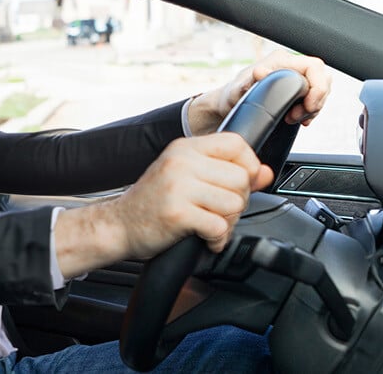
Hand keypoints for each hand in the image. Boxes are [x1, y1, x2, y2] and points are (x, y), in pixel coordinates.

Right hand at [52, 134, 272, 277]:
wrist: (118, 226)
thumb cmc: (153, 202)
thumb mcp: (186, 176)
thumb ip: (225, 172)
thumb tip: (264, 173)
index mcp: (184, 148)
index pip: (236, 143)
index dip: (248, 165)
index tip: (241, 183)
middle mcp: (181, 162)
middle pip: (240, 178)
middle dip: (238, 202)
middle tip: (219, 212)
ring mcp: (178, 187)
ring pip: (234, 203)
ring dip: (228, 222)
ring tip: (210, 225)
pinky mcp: (177, 214)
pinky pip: (219, 226)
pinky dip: (217, 239)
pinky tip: (205, 239)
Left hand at [195, 51, 331, 129]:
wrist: (229, 105)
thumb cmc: (232, 95)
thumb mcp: (237, 90)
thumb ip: (251, 81)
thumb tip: (261, 71)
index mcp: (280, 61)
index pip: (315, 67)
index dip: (318, 87)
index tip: (308, 106)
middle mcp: (290, 66)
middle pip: (322, 79)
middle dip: (316, 101)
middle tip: (296, 116)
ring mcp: (294, 77)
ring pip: (320, 90)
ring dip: (312, 108)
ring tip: (293, 118)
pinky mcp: (296, 90)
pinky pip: (314, 98)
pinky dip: (310, 111)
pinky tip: (298, 119)